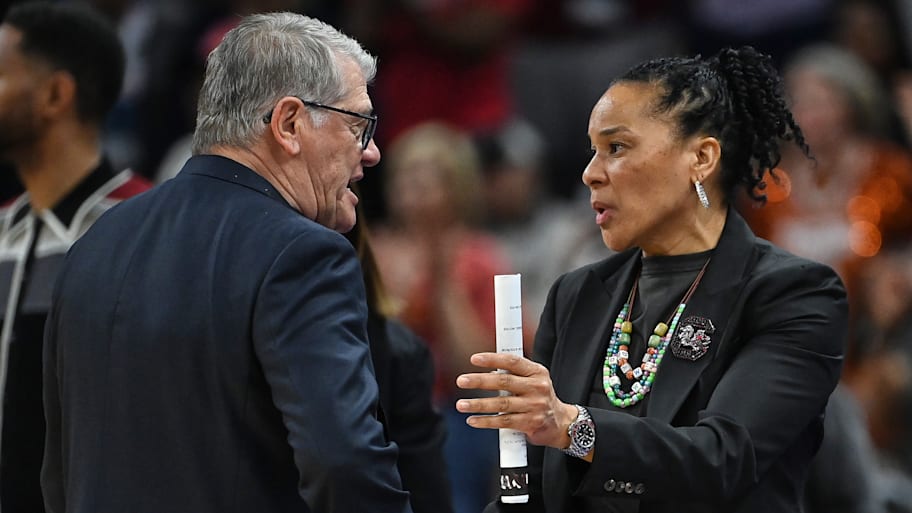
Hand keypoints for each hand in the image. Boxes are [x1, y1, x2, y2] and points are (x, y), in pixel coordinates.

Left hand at [455, 352, 578, 449]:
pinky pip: (504, 422)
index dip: (492, 359)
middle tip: (461, 381)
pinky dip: (486, 421)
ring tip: (461, 404)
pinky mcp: (530, 424)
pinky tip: (473, 420)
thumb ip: (514, 373)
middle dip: (480, 381)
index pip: (512, 361)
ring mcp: (534, 406)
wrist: (561, 423)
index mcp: (536, 372)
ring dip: (478, 404)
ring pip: (502, 404)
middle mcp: (537, 387)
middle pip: (504, 382)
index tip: (474, 359)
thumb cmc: (540, 397)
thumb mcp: (534, 379)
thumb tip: (486, 367)